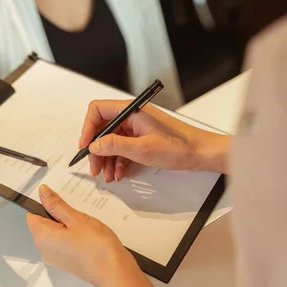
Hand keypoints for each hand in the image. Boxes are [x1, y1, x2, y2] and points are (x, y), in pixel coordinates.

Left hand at [26, 185, 135, 286]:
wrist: (114, 273)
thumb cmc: (96, 246)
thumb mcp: (76, 218)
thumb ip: (56, 204)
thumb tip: (42, 192)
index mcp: (42, 237)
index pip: (32, 215)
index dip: (43, 204)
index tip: (59, 200)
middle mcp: (44, 250)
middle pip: (43, 224)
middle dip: (58, 214)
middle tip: (77, 213)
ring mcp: (55, 258)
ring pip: (55, 233)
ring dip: (68, 225)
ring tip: (85, 224)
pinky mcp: (67, 262)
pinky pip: (63, 243)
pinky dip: (73, 235)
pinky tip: (88, 234)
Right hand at [79, 100, 229, 181]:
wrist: (201, 153)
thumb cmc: (179, 146)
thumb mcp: (142, 149)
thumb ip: (115, 145)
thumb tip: (94, 145)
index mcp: (132, 110)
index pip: (98, 110)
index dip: (87, 128)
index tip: (85, 146)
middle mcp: (132, 116)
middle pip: (103, 128)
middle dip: (97, 150)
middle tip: (95, 168)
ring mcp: (137, 127)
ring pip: (112, 141)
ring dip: (107, 159)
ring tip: (107, 176)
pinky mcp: (142, 138)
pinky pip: (123, 147)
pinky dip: (118, 161)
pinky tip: (119, 173)